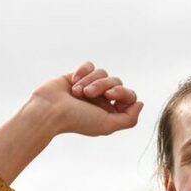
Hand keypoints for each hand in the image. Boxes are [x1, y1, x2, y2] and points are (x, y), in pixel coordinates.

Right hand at [28, 62, 143, 136]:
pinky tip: (73, 81)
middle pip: (117, 82)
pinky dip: (83, 72)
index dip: (123, 93)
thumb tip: (140, 103)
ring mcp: (90, 87)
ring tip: (78, 92)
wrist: (49, 111)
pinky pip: (90, 65)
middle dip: (104, 85)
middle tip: (90, 94)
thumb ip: (129, 118)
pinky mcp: (77, 76)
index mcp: (111, 112)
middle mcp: (102, 100)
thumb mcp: (108, 125)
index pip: (130, 96)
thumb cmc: (77, 120)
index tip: (110, 95)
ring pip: (103, 73)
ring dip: (90, 81)